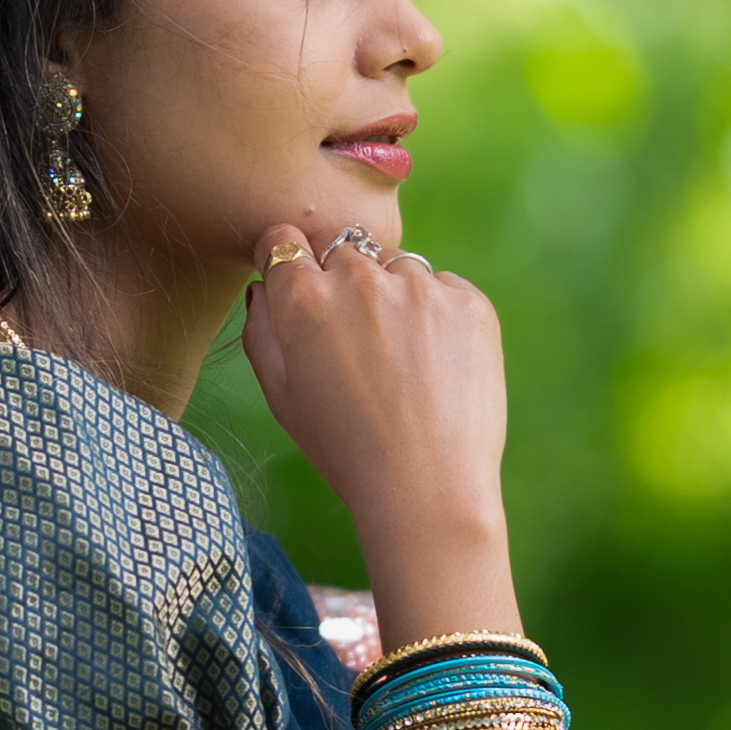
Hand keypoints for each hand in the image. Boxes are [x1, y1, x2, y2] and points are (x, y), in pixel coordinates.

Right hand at [239, 227, 515, 638]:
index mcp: (304, 298)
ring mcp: (419, 286)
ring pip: (397, 269)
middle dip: (344, 284)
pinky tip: (437, 365)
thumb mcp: (281, 398)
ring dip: (395, 298)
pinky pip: (445, 289)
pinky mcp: (468, 301)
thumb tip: (265, 287)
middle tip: (359, 343)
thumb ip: (262, 331)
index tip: (301, 288)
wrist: (426, 487)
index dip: (289, 264)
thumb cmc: (345, 450)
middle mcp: (360, 277)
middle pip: (343, 253)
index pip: (285, 241)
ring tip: (403, 361)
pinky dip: (439, 315)